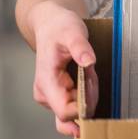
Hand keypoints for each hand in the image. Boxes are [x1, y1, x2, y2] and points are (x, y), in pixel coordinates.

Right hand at [28, 1, 98, 136]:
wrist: (51, 25)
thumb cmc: (59, 28)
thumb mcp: (73, 32)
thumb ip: (80, 47)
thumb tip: (89, 62)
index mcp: (46, 83)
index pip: (65, 112)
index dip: (84, 106)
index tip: (91, 81)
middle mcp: (46, 95)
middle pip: (74, 113)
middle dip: (89, 97)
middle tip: (91, 73)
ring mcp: (52, 97)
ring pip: (77, 110)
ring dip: (89, 94)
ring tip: (88, 71)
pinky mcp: (59, 95)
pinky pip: (77, 104)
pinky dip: (87, 93)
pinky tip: (87, 77)